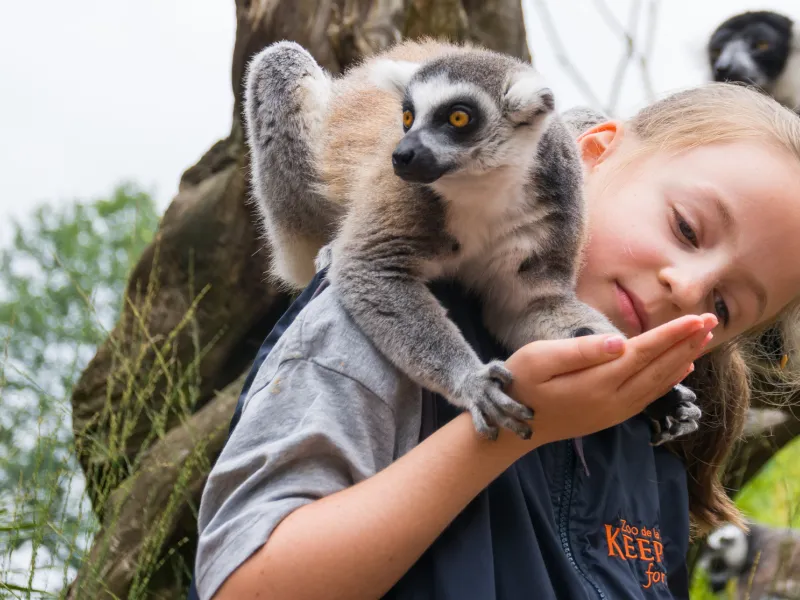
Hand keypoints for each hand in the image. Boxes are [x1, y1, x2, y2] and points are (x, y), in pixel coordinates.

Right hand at [500, 313, 716, 452]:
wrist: (512, 427)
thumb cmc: (520, 384)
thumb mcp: (539, 359)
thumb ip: (580, 351)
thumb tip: (620, 343)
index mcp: (597, 382)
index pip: (644, 353)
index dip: (672, 335)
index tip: (698, 318)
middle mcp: (613, 400)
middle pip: (658, 367)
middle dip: (686, 343)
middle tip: (712, 321)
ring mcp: (614, 411)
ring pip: (658, 382)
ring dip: (682, 359)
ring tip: (704, 339)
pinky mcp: (611, 416)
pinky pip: (649, 395)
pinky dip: (669, 379)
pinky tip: (680, 368)